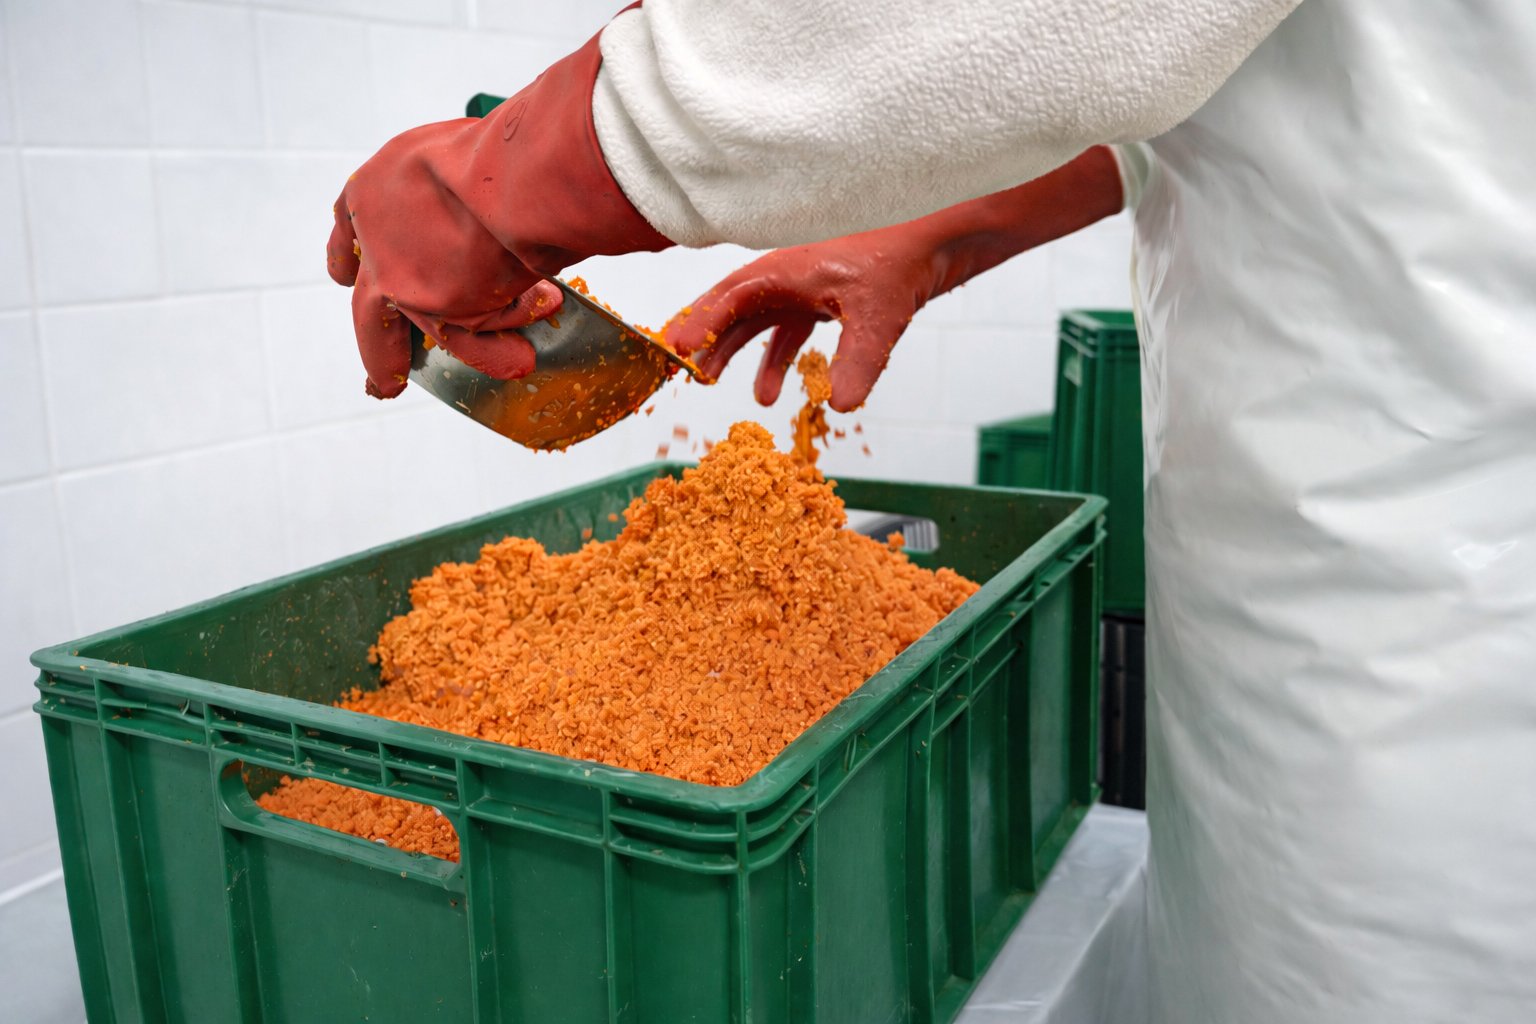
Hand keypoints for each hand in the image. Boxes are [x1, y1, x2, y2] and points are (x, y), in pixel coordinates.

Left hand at [326, 29, 671, 398]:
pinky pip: (477, 337)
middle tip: (384, 383)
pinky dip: (504, 344)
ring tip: (512, 366)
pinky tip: (530, 351)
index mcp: (370, 192)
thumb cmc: (496, 152)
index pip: (344, 231)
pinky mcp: (442, 314)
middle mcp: (377, 245)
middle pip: (370, 311)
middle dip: (381, 351)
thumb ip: (458, 187)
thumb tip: (494, 196)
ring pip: (432, 334)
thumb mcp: (459, 153)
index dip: (344, 255)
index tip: (341, 275)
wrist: (510, 180)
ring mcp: (405, 285)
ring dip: (477, 356)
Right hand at [666, 146, 1123, 411]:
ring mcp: (812, 288)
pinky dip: (791, 361)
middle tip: (690, 374)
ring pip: (765, 324)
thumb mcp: (878, 316)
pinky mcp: (834, 301)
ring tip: (733, 391)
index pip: (729, 298)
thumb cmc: (905, 256)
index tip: (676, 350)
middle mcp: (791, 276)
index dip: (699, 324)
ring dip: (748, 356)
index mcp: (786, 268)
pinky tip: (793, 394)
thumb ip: (856, 363)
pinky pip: (799, 334)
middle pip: (737, 310)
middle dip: (712, 342)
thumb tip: (837, 407)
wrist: (947, 237)